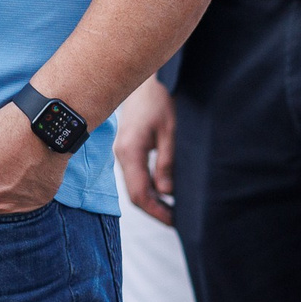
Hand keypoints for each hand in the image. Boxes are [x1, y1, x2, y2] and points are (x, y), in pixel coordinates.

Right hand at [113, 77, 175, 224]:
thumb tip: (166, 192)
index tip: (175, 221)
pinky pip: (137, 174)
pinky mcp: (128, 148)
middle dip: (156, 210)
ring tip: (175, 210)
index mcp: (130, 152)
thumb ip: (167, 161)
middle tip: (178, 220)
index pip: (139, 194)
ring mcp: (124, 152)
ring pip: (136, 185)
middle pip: (136, 193)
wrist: (145, 79)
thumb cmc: (159, 100)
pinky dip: (150, 186)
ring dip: (154, 199)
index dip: (157, 211)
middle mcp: (123, 155)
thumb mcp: (170, 130)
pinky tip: (165, 190)